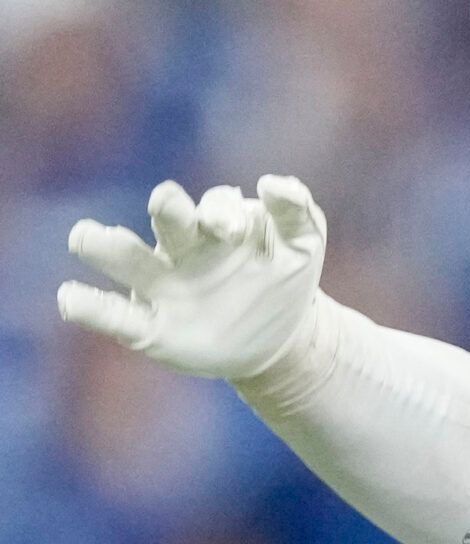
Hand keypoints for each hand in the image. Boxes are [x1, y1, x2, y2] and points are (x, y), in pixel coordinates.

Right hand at [58, 176, 327, 379]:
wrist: (280, 339)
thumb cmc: (284, 280)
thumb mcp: (304, 247)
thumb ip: (297, 213)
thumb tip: (275, 182)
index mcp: (220, 225)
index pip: (216, 207)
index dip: (222, 211)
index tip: (235, 226)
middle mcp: (184, 247)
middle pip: (169, 220)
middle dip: (168, 210)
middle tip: (168, 205)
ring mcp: (162, 284)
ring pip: (129, 258)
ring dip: (105, 246)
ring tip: (86, 237)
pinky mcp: (148, 327)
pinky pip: (113, 315)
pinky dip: (88, 306)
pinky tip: (69, 298)